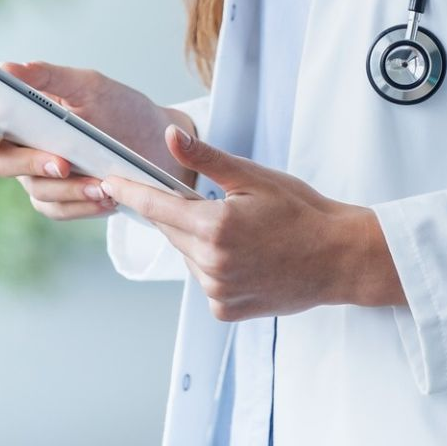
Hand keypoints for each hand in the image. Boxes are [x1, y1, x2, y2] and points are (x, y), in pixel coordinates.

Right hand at [0, 62, 198, 220]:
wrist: (158, 143)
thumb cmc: (120, 108)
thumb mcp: (90, 86)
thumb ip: (49, 77)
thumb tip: (8, 67)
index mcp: (23, 112)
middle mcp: (24, 146)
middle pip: (3, 162)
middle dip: (31, 164)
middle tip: (63, 163)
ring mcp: (40, 177)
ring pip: (36, 190)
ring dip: (67, 189)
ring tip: (100, 183)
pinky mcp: (61, 201)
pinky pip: (58, 210)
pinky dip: (81, 204)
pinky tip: (106, 196)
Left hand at [98, 124, 405, 319]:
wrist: (337, 257)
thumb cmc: (301, 211)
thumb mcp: (254, 176)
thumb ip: (206, 158)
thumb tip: (171, 136)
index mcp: (217, 226)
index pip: (158, 206)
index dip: (130, 192)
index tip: (108, 182)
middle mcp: (212, 263)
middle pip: (173, 230)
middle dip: (180, 212)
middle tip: (214, 201)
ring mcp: (218, 290)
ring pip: (188, 255)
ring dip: (199, 239)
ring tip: (241, 230)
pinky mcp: (225, 310)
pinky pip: (204, 278)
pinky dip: (213, 263)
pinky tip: (244, 254)